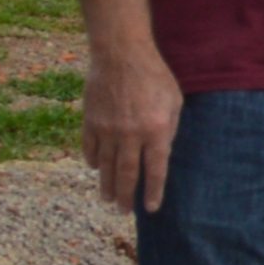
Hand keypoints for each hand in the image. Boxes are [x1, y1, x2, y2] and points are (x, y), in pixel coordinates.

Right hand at [81, 42, 181, 213]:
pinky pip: (89, 149)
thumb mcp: (174, 101)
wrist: (120, 53)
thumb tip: (161, 154)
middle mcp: (130, 134)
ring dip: (106, 185)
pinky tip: (96, 169)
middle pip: (126, 174)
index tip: (150, 208)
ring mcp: (107, 129)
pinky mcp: (90, 121)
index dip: (152, 192)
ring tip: (107, 198)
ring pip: (105, 166)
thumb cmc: (153, 75)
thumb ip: (169, 129)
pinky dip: (92, 161)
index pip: (154, 170)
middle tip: (123, 211)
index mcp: (155, 130)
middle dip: (125, 196)